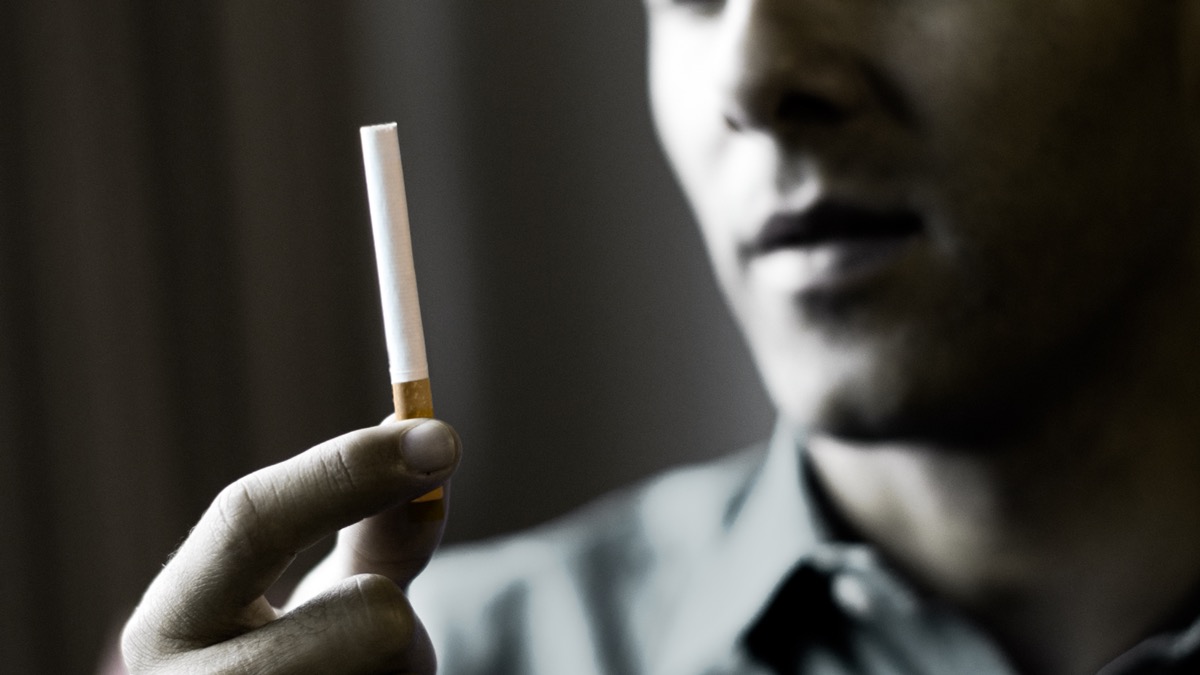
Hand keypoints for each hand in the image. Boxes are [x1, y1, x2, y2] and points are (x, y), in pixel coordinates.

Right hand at [121, 419, 460, 673]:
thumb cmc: (304, 660)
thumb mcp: (327, 593)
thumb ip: (375, 528)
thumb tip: (428, 444)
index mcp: (172, 626)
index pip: (249, 519)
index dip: (351, 468)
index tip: (439, 438)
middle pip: (374, 619)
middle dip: (399, 612)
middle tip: (382, 625)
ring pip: (410, 666)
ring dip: (409, 667)